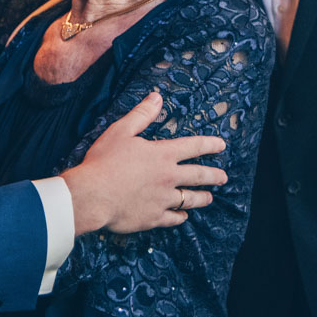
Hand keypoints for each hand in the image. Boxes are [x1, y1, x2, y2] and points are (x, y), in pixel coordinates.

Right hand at [61, 91, 226, 234]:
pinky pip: (173, 218)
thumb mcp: (121, 131)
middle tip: (223, 177)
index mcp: (162, 155)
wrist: (93, 196)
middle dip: (214, 175)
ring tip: (209, 198)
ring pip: (189, 199)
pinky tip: (182, 216)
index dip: (209, 144)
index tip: (222, 145)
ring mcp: (162, 200)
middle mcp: (168, 177)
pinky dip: (180, 216)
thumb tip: (157, 97)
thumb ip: (141, 115)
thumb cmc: (104, 161)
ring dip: (202, 198)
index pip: (193, 147)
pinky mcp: (153, 218)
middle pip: (198, 176)